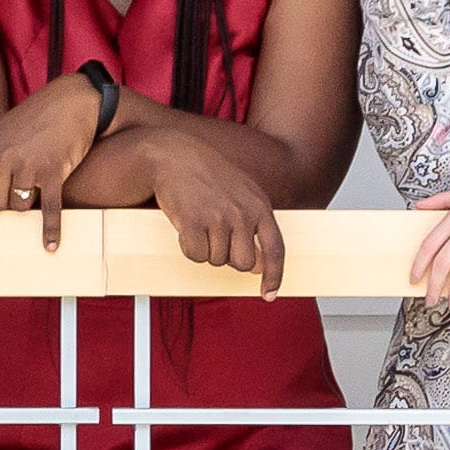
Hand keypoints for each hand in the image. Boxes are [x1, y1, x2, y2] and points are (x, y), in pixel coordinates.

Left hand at [0, 67, 110, 239]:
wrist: (73, 101)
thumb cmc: (36, 119)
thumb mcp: (1, 134)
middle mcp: (4, 157)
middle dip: (3, 216)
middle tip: (11, 219)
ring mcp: (28, 164)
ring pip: (20, 208)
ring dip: (27, 212)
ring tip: (35, 204)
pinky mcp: (53, 171)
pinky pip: (49, 209)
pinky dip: (50, 229)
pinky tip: (50, 245)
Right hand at [133, 123, 287, 290]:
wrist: (174, 155)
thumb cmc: (208, 175)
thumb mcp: (242, 193)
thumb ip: (255, 226)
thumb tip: (259, 266)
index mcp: (260, 206)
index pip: (275, 249)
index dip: (274, 276)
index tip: (269, 295)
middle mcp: (242, 213)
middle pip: (243, 263)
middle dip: (228, 258)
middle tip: (215, 238)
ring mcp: (218, 217)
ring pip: (216, 261)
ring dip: (205, 250)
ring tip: (199, 223)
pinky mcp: (193, 222)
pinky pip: (195, 255)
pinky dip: (188, 247)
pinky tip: (186, 227)